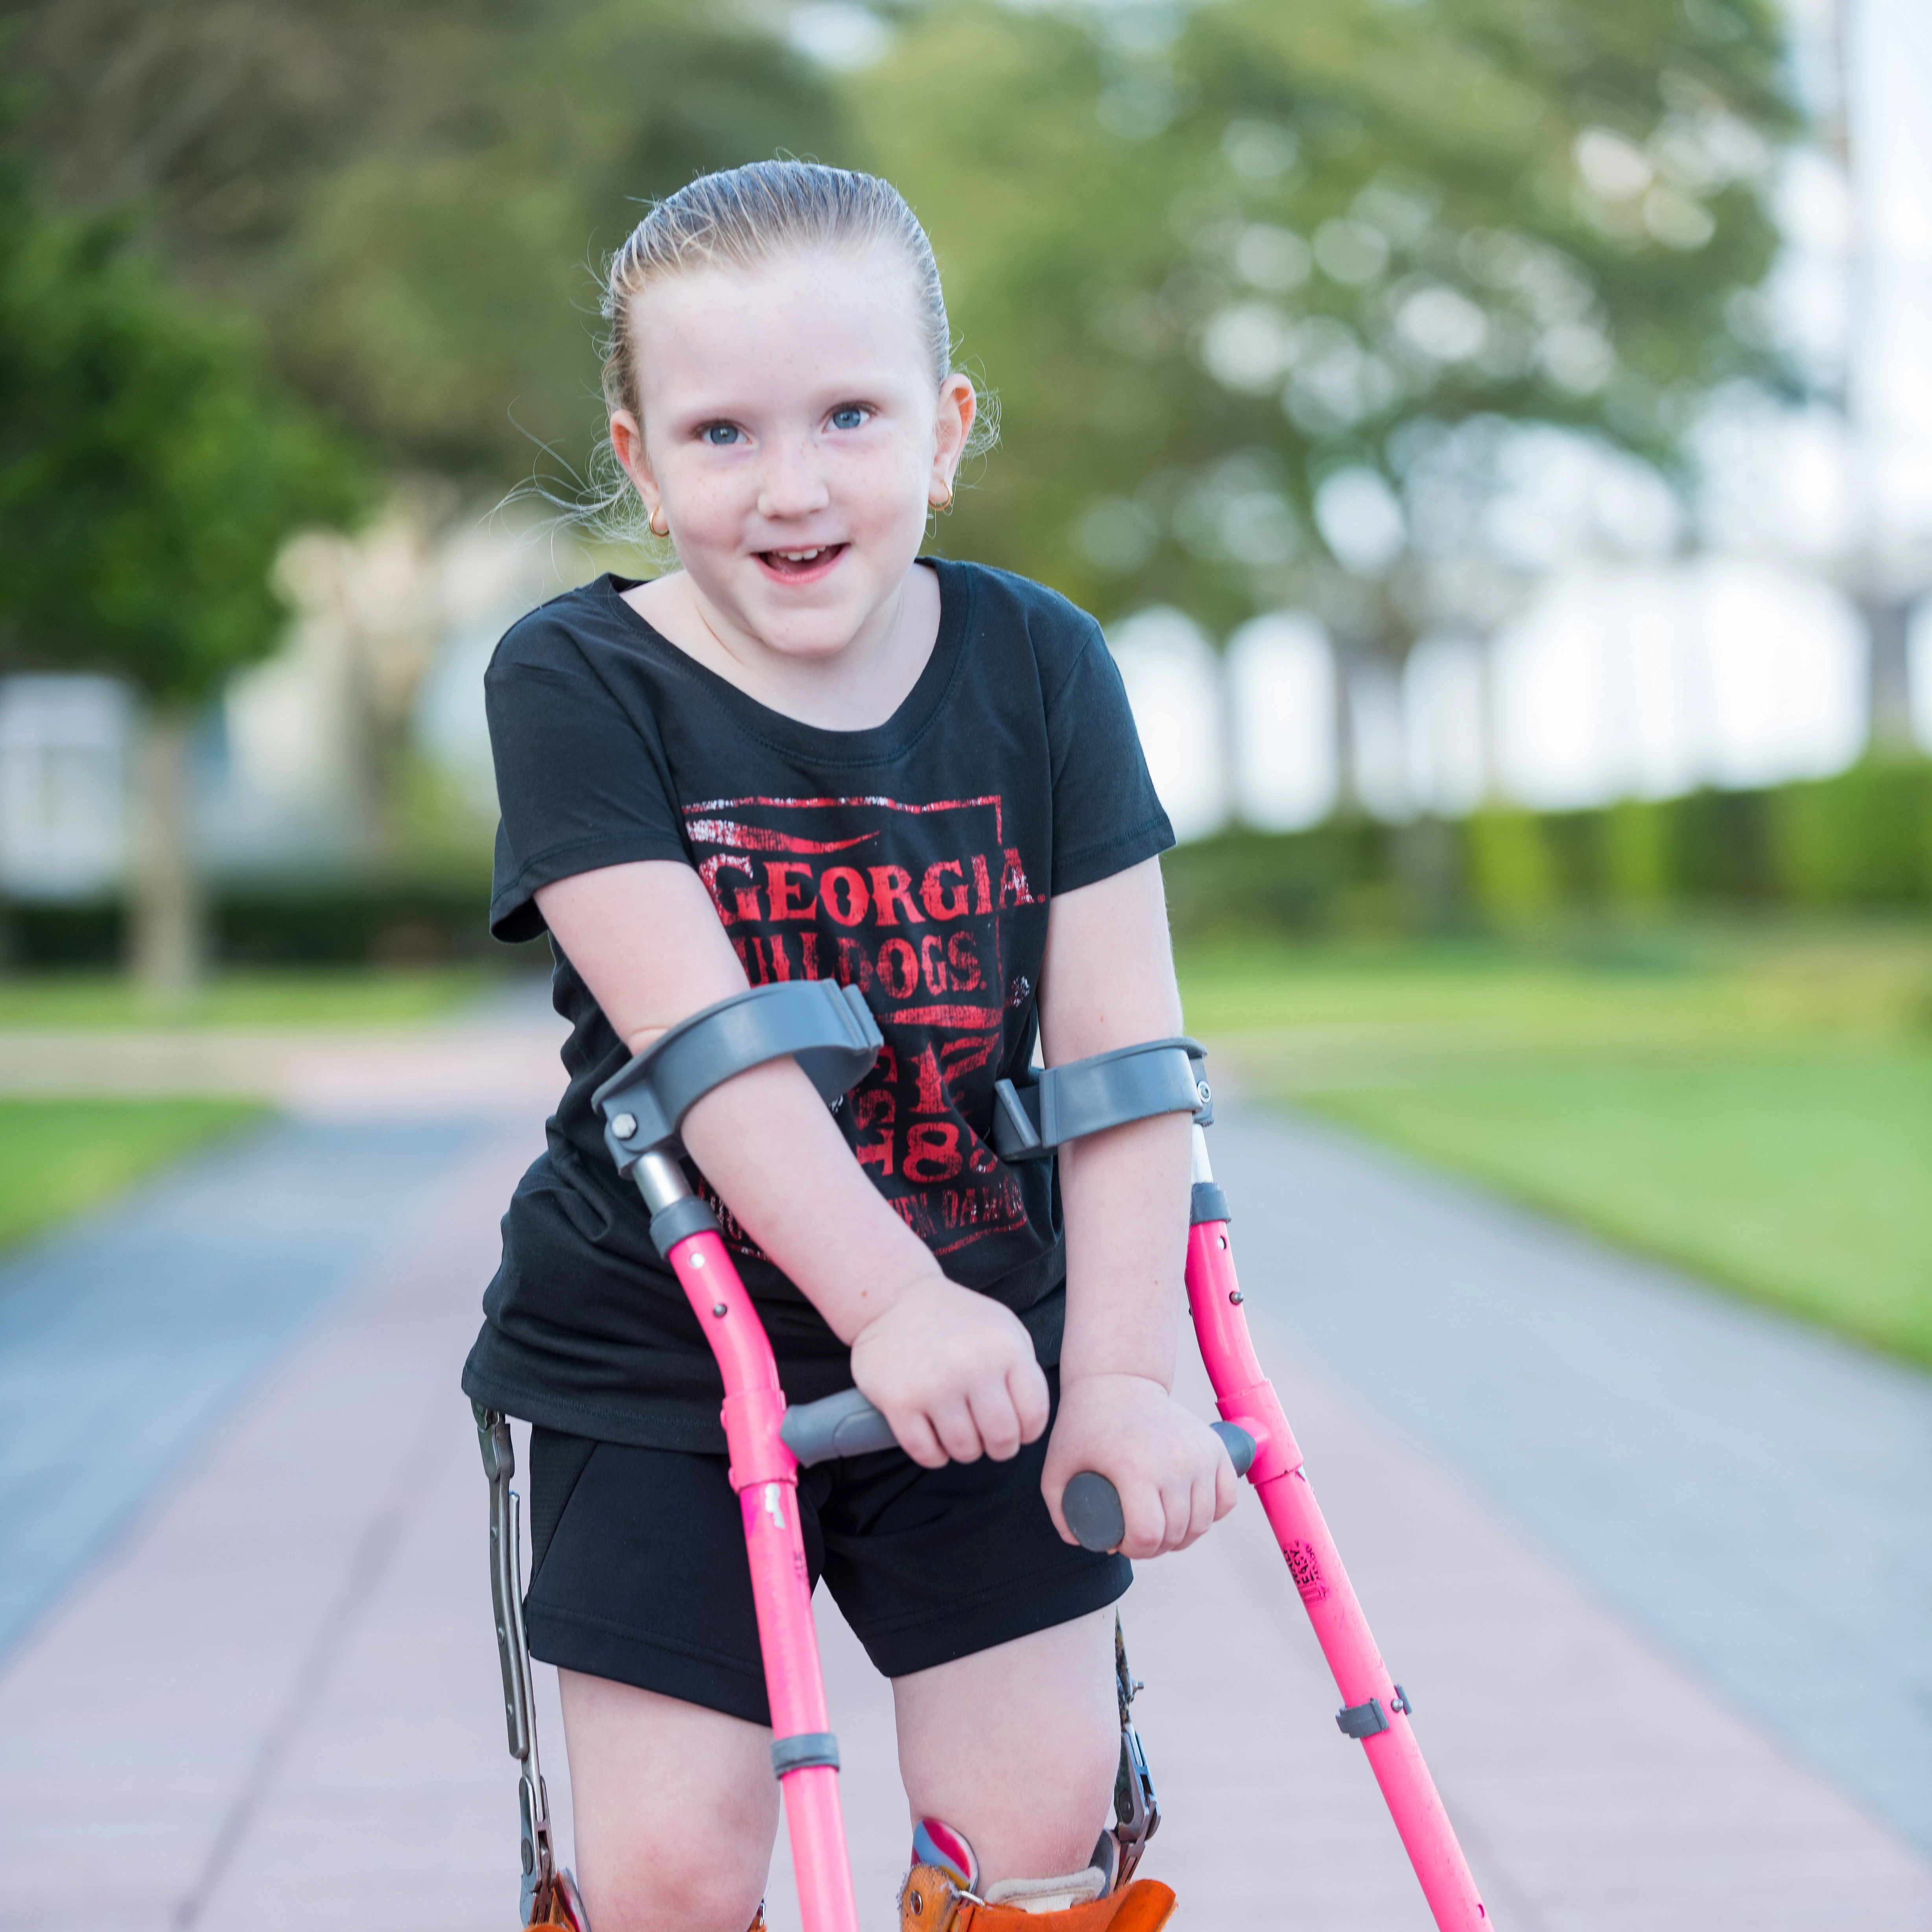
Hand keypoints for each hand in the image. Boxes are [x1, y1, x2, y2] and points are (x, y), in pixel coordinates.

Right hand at [849, 1275, 1050, 1467]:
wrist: (893, 1297)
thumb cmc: (954, 1317)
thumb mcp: (1002, 1325)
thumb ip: (1023, 1366)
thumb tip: (1030, 1417)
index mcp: (1004, 1349)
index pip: (1034, 1413)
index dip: (1029, 1431)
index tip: (1018, 1429)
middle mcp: (972, 1367)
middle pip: (1002, 1438)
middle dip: (1000, 1447)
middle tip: (989, 1438)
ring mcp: (934, 1386)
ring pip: (965, 1450)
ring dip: (966, 1450)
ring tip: (960, 1432)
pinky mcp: (899, 1402)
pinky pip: (926, 1453)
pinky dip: (934, 1455)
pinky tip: (934, 1438)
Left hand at [1041, 1373, 1237, 1556]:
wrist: (1119, 1381)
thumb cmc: (1085, 1426)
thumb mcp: (1056, 1466)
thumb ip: (1059, 1510)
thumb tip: (1082, 1543)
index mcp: (1135, 1468)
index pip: (1148, 1535)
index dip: (1134, 1549)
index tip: (1121, 1541)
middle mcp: (1174, 1461)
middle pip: (1176, 1533)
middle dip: (1156, 1547)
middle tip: (1137, 1537)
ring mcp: (1200, 1453)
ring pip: (1203, 1522)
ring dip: (1184, 1535)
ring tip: (1162, 1529)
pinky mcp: (1215, 1447)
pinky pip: (1226, 1498)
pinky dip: (1213, 1513)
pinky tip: (1192, 1514)